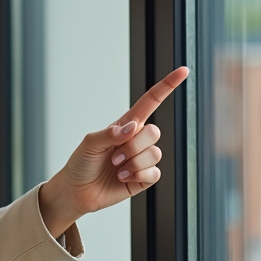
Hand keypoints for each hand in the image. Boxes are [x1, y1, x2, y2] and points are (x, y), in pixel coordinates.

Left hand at [39, 67, 188, 237]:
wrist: (77, 190)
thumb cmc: (81, 162)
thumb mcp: (90, 142)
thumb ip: (111, 133)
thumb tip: (133, 127)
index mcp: (126, 124)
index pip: (151, 101)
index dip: (167, 86)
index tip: (183, 70)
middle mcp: (137, 139)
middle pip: (154, 132)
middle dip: (133, 145)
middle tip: (114, 155)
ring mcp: (142, 158)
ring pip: (155, 153)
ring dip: (133, 162)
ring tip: (117, 167)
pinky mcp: (144, 177)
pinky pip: (155, 173)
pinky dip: (137, 175)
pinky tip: (123, 177)